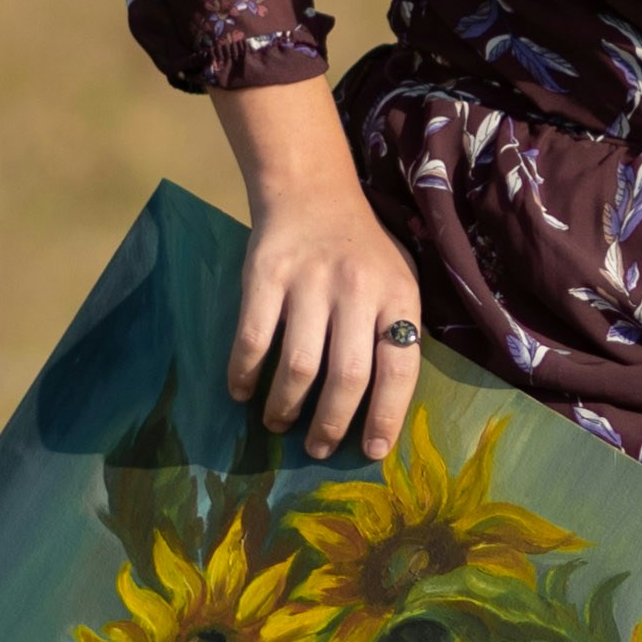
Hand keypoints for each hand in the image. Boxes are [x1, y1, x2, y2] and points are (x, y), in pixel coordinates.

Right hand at [211, 77, 427, 463]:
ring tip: (278, 425)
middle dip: (331, 424)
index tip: (373, 451)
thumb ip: (395, 331)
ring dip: (286, 406)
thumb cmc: (361, 250)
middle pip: (348, 375)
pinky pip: (253, 338)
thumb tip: (383, 408)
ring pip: (299, 365)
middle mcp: (358, 289)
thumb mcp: (397, 281)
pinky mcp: (266, 274)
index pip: (400, 367)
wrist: (312, 190)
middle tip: (318, 449)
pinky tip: (242, 393)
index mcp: (399, 295)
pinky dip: (245, 373)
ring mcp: (310, 281)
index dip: (387, 415)